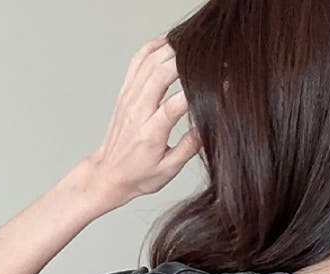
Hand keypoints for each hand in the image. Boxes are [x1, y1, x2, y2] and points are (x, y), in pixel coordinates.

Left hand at [82, 33, 200, 212]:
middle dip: (186, 61)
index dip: (198, 90)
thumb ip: (190, 146)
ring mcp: (130, 98)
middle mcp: (138, 110)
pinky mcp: (125, 92)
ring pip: (149, 61)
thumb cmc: (139, 175)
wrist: (110, 174)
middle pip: (161, 73)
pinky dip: (152, 47)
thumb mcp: (169, 169)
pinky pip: (137, 61)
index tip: (219, 84)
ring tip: (192, 48)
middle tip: (207, 61)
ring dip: (171, 50)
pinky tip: (167, 43)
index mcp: (152, 132)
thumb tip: (208, 126)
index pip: (177, 103)